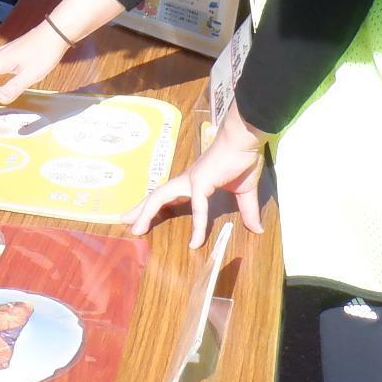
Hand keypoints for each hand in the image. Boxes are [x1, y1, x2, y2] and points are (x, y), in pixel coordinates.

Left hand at [123, 107, 267, 248]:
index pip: (168, 195)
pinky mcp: (201, 181)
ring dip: (146, 212)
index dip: (154, 206)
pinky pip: (197, 207)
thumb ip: (246, 211)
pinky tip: (195, 242)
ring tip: (136, 229)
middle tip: (124, 221)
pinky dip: (197, 225)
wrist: (245, 139)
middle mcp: (186, 181)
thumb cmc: (242, 159)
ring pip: (161, 197)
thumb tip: (257, 229)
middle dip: (140, 209)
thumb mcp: (244, 192)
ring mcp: (191, 180)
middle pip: (156, 195)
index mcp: (193, 182)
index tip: (143, 218)